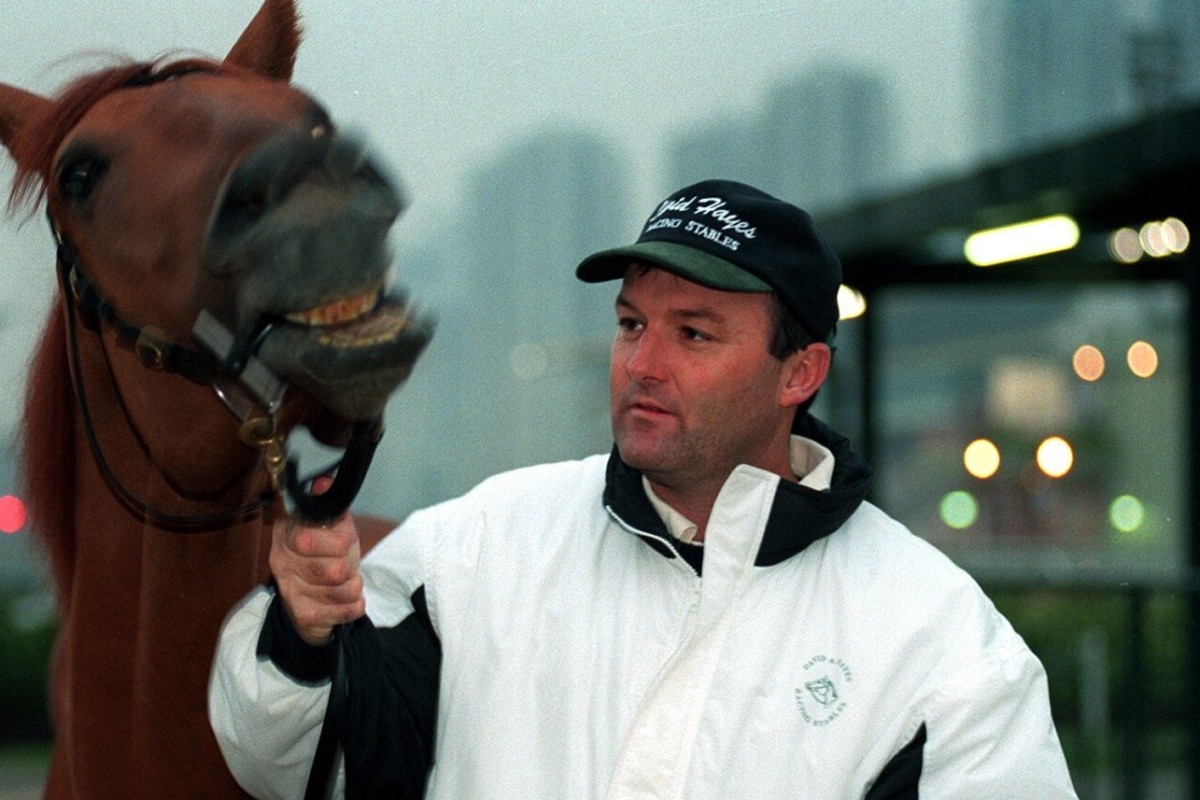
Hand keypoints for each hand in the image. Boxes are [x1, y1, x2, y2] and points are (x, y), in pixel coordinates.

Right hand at [270, 479, 365, 645]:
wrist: (303, 597)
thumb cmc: (321, 553)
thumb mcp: (326, 522)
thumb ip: (326, 502)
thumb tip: (324, 483)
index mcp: (286, 533)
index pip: (311, 540)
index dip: (340, 541)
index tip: (343, 540)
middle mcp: (282, 562)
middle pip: (336, 569)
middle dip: (351, 564)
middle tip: (347, 563)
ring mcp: (290, 591)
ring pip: (345, 590)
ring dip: (354, 585)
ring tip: (346, 581)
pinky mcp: (303, 615)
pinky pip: (348, 609)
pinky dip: (355, 604)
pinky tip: (345, 599)